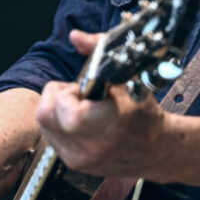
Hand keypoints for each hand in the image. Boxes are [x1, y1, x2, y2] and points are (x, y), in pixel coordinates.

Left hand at [36, 29, 167, 176]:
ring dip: (58, 108)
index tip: (85, 88)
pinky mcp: (73, 163)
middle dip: (58, 96)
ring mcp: (79, 158)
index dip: (68, 94)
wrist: (155, 148)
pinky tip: (81, 118)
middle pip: (45, 115)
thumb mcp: (129, 77)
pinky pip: (50, 135)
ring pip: (43, 124)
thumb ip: (99, 50)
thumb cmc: (144, 112)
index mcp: (108, 126)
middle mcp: (90, 147)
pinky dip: (60, 121)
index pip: (69, 113)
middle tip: (80, 93)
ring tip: (83, 105)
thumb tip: (76, 36)